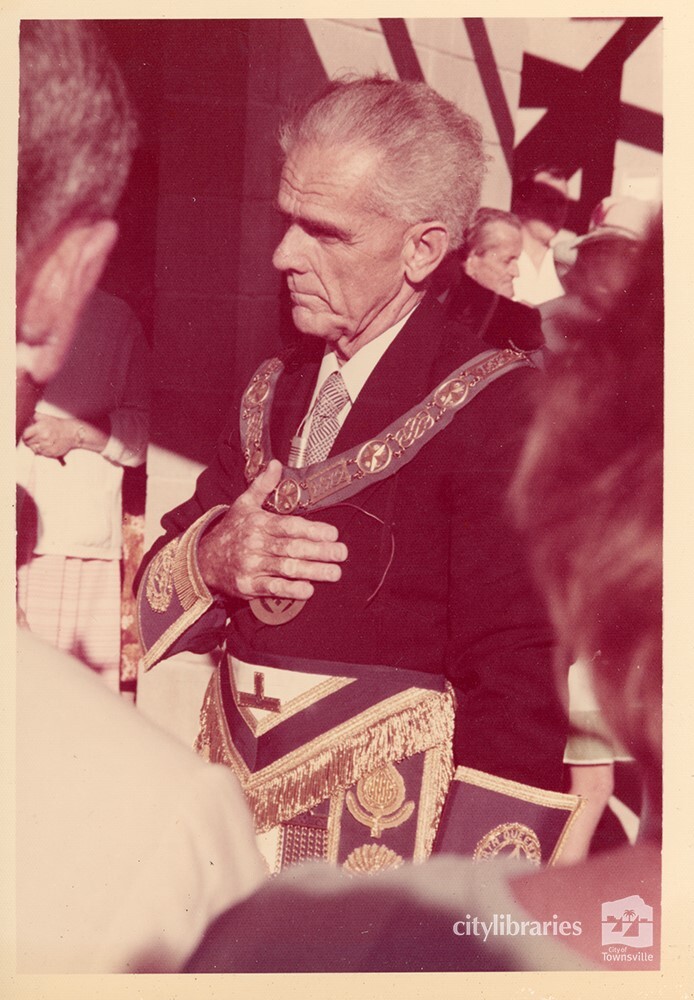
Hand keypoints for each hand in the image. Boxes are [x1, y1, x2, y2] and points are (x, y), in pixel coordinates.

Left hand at [22, 414, 76, 457]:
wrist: (73, 433)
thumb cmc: (60, 425)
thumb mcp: (46, 417)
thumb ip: (35, 417)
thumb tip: (27, 420)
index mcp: (40, 427)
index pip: (25, 435)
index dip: (25, 435)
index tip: (27, 436)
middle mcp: (43, 437)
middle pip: (28, 443)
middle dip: (30, 441)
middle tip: (35, 439)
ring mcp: (47, 446)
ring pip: (34, 449)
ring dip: (36, 446)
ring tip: (42, 442)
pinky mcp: (52, 452)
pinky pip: (42, 454)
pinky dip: (43, 451)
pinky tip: (47, 446)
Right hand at [198, 460, 347, 600]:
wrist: (203, 560)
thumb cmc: (231, 531)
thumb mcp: (243, 504)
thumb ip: (263, 485)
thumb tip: (276, 464)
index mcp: (258, 523)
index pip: (289, 526)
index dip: (312, 530)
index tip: (332, 533)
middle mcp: (255, 544)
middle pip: (291, 548)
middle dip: (319, 551)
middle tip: (342, 553)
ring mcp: (251, 566)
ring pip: (286, 568)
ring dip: (313, 571)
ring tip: (335, 572)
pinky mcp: (248, 585)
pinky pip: (272, 588)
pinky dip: (291, 590)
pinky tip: (308, 589)